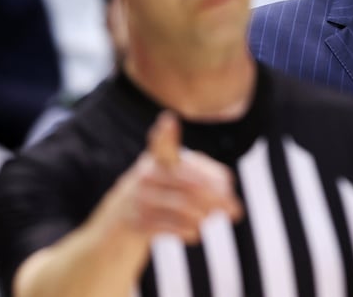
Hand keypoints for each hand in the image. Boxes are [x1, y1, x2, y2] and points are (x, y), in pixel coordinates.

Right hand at [89, 112, 243, 245]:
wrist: (114, 226)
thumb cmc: (157, 197)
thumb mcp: (175, 182)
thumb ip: (207, 184)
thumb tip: (232, 201)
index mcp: (156, 159)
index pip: (161, 144)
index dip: (165, 134)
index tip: (168, 120)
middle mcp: (144, 175)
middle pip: (190, 184)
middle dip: (218, 199)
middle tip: (238, 211)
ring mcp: (137, 199)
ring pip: (183, 207)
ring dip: (205, 216)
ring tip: (212, 220)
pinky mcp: (135, 223)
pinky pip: (171, 227)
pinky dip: (190, 231)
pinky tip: (196, 233)